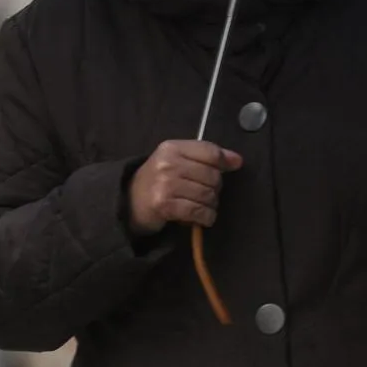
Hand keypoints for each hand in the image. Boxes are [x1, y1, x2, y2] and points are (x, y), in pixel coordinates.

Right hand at [126, 140, 242, 234]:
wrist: (129, 202)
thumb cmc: (158, 180)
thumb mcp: (176, 160)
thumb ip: (204, 156)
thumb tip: (237, 160)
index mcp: (172, 148)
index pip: (209, 152)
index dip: (225, 160)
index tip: (234, 167)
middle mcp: (168, 163)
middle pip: (212, 176)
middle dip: (215, 188)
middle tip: (206, 194)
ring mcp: (165, 184)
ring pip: (207, 195)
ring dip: (210, 205)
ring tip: (201, 206)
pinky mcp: (165, 205)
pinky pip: (198, 211)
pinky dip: (205, 217)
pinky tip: (201, 218)